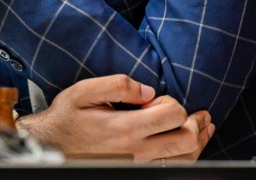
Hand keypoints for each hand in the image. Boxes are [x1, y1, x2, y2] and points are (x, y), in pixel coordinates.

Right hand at [17, 75, 213, 162]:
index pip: (173, 115)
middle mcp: (136, 150)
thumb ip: (118, 85)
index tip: (159, 100)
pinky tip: (189, 146)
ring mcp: (138, 164)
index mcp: (126, 127)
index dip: (174, 103)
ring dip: (199, 142)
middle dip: (197, 124)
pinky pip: (171, 169)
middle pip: (186, 140)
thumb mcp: (84, 91)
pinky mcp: (135, 170)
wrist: (51, 146)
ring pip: (184, 159)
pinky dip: (186, 157)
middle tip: (199, 114)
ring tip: (204, 128)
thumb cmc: (66, 117)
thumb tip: (147, 90)